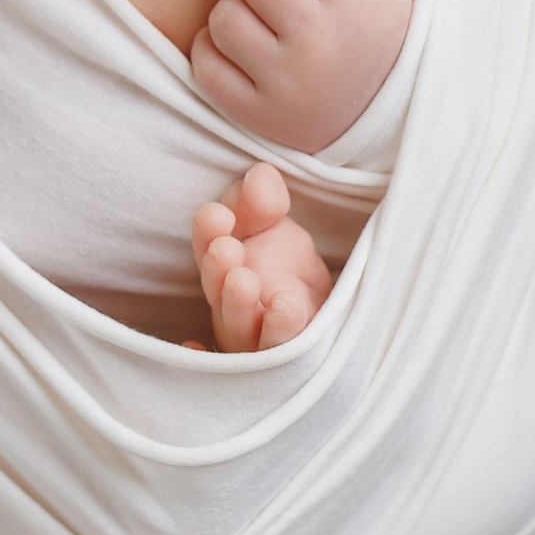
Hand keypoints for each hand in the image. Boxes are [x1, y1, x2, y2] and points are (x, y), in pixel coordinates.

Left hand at [187, 0, 411, 152]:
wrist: (393, 133)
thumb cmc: (391, 45)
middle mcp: (320, 39)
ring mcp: (284, 81)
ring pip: (223, 13)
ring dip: (232, 0)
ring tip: (256, 4)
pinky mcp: (255, 115)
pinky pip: (205, 63)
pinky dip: (212, 46)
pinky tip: (240, 43)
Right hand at [191, 163, 331, 351]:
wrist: (326, 310)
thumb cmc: (286, 265)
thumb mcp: (275, 226)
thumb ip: (264, 202)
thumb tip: (261, 175)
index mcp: (223, 267)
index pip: (208, 247)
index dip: (209, 232)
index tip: (218, 215)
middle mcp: (231, 305)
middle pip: (217, 292)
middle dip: (217, 271)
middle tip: (226, 250)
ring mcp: (255, 338)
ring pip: (241, 329)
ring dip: (239, 308)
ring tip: (247, 282)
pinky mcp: (287, 360)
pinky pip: (275, 360)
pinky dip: (273, 336)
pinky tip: (283, 310)